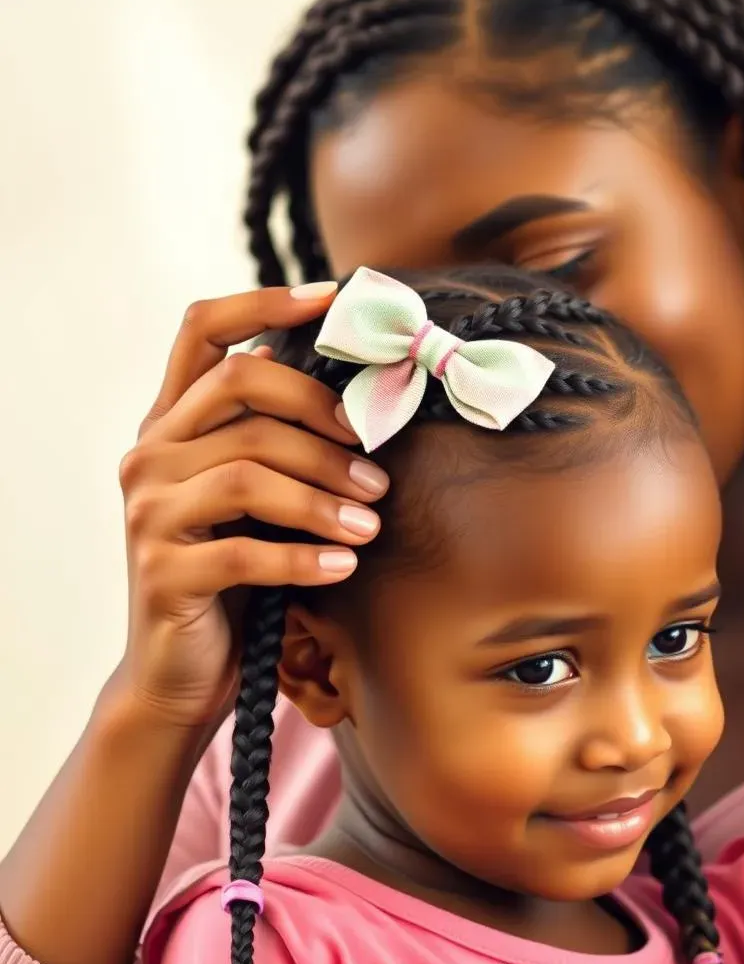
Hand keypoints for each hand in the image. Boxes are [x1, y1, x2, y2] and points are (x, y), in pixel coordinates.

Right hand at [115, 285, 387, 727]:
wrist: (181, 666)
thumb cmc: (235, 572)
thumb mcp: (255, 497)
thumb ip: (274, 441)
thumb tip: (347, 388)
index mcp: (173, 423)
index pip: (202, 331)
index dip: (264, 303)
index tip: (331, 297)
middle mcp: (149, 454)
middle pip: (243, 392)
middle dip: (324, 421)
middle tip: (377, 471)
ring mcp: (147, 511)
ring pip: (249, 473)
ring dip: (325, 497)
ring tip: (372, 523)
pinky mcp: (162, 571)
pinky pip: (246, 551)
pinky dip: (305, 557)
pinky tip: (344, 566)